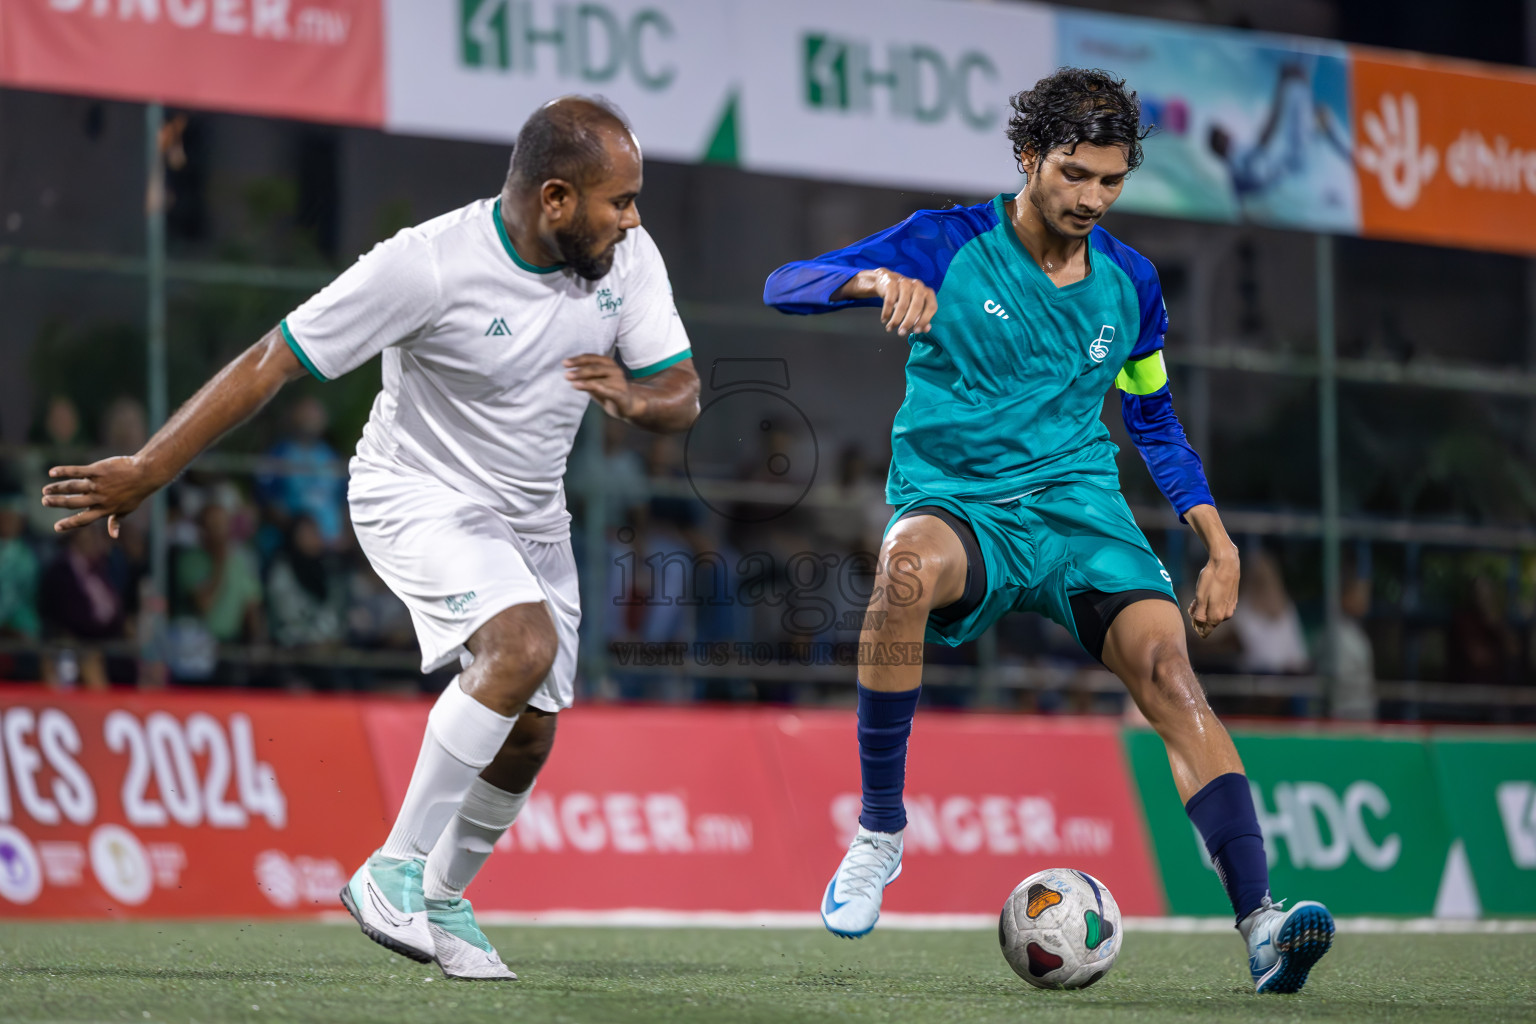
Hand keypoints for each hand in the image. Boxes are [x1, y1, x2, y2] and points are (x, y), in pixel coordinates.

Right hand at [41, 455, 158, 536]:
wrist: (145, 474)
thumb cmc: (135, 492)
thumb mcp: (127, 509)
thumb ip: (116, 520)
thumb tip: (114, 535)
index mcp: (104, 509)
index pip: (83, 519)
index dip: (69, 524)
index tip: (56, 527)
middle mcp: (99, 498)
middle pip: (73, 503)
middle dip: (57, 503)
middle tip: (45, 502)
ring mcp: (98, 484)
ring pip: (72, 487)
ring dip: (56, 489)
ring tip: (45, 490)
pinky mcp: (98, 471)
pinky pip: (77, 471)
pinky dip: (64, 472)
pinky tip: (52, 472)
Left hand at [564, 354, 641, 419]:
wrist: (627, 405)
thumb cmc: (607, 390)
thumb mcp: (594, 381)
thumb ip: (584, 377)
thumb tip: (568, 373)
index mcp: (607, 363)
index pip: (591, 358)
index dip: (578, 360)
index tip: (565, 363)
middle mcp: (615, 370)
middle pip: (595, 368)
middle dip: (580, 371)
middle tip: (567, 375)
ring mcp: (620, 383)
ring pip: (601, 381)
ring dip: (587, 382)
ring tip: (574, 384)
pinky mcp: (622, 396)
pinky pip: (611, 392)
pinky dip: (602, 389)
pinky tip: (594, 388)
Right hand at [870, 269, 936, 334]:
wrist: (888, 281)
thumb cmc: (905, 297)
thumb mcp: (915, 306)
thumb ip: (922, 318)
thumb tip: (926, 329)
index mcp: (928, 292)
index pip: (931, 307)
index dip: (924, 320)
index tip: (916, 331)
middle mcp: (918, 286)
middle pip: (916, 306)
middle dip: (908, 322)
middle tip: (901, 333)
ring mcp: (905, 283)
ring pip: (902, 305)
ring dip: (895, 320)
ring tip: (890, 328)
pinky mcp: (892, 284)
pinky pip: (889, 301)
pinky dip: (886, 312)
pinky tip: (884, 320)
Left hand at [1187, 546, 1238, 638]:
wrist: (1226, 563)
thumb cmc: (1211, 580)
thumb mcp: (1200, 598)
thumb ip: (1199, 615)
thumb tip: (1199, 625)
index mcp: (1217, 616)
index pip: (1205, 631)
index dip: (1195, 627)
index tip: (1190, 618)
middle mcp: (1226, 614)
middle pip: (1209, 623)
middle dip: (1199, 617)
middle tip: (1191, 607)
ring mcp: (1230, 607)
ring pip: (1213, 614)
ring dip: (1204, 610)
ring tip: (1196, 600)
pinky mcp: (1232, 599)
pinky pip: (1219, 607)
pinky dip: (1211, 604)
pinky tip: (1206, 595)